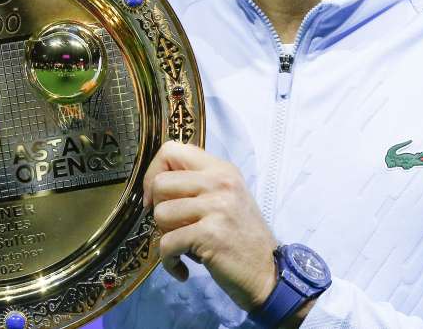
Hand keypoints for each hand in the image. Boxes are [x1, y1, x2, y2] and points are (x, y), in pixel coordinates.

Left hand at [142, 141, 277, 311]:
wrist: (268, 272)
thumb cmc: (242, 238)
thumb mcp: (226, 198)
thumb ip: (197, 184)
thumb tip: (154, 183)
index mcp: (222, 169)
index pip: (172, 150)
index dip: (154, 173)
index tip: (157, 198)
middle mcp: (220, 182)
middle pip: (160, 183)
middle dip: (159, 210)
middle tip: (176, 228)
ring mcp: (216, 207)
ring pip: (161, 214)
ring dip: (166, 237)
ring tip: (185, 246)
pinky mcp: (209, 234)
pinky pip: (167, 244)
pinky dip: (169, 261)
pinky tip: (182, 269)